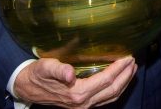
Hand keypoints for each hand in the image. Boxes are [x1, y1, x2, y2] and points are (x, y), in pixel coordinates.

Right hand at [13, 56, 136, 107]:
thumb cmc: (37, 75)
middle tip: (133, 61)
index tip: (128, 56)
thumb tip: (70, 74)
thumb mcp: (45, 67)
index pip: (105, 80)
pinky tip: (119, 80)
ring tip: (131, 69)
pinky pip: (105, 99)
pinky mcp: (82, 105)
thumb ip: (58, 70)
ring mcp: (84, 106)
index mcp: (77, 93)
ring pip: (111, 97)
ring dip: (124, 83)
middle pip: (112, 90)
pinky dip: (115, 90)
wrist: (27, 88)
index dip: (119, 69)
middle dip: (126, 75)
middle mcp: (83, 103)